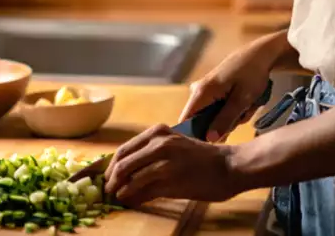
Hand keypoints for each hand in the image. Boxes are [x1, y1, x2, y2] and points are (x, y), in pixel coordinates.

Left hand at [104, 124, 238, 204]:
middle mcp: (158, 143)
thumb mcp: (174, 146)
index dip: (111, 166)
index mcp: (158, 132)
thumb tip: (126, 171)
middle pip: (122, 164)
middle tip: (107, 190)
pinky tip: (131, 202)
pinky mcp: (170, 180)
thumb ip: (152, 153)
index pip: (124, 150)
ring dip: (120, 191)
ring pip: (130, 178)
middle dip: (111, 180)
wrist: (228, 166)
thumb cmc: (202, 158)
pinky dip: (133, 198)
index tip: (106, 177)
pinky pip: (143, 191)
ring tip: (118, 197)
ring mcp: (164, 161)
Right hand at [180, 31, 289, 141]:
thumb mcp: (242, 99)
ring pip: (213, 117)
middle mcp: (198, 91)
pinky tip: (243, 104)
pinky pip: (218, 109)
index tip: (211, 144)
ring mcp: (205, 91)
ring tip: (246, 108)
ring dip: (231, 118)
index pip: (185, 121)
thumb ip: (225, 120)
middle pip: (202, 122)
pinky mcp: (213, 91)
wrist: (261, 54)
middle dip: (223, 125)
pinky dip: (232, 111)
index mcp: (201, 92)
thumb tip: (209, 139)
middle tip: (241, 116)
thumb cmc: (252, 74)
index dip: (194, 136)